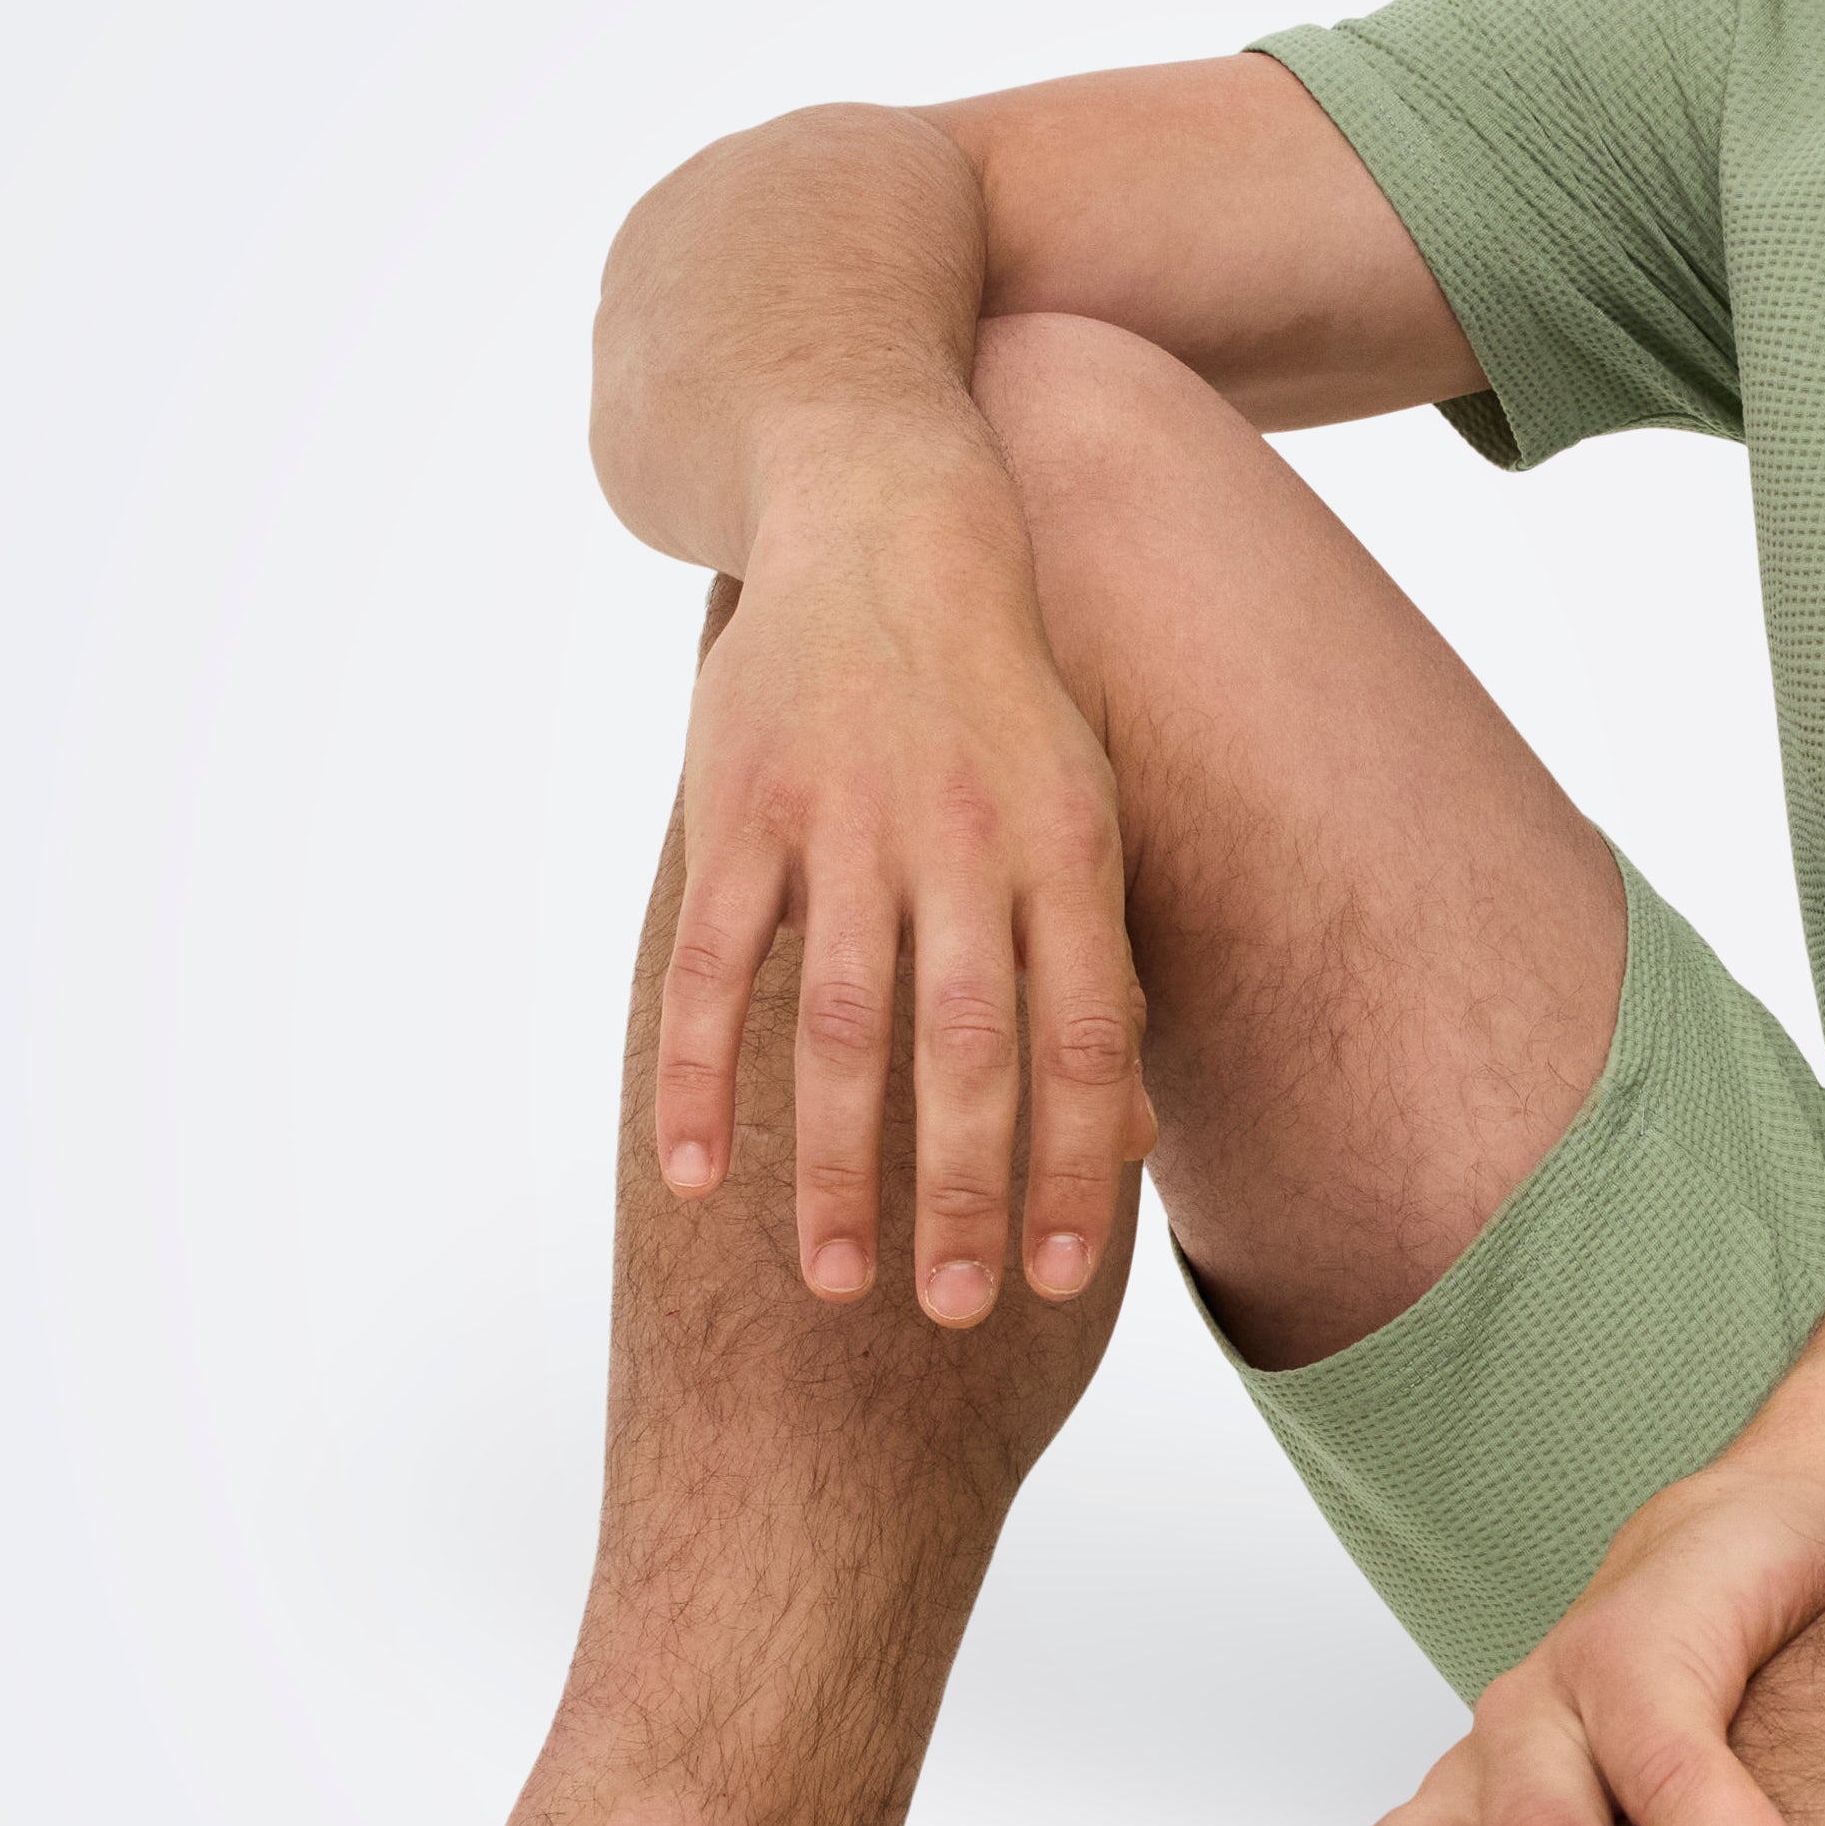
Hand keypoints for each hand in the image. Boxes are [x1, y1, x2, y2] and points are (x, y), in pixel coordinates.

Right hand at [658, 447, 1157, 1318]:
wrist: (888, 513)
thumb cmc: (1003, 696)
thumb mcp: (1084, 808)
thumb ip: (1099, 966)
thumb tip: (1129, 1139)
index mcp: (1063, 845)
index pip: (1082, 1034)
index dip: (1069, 1162)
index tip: (1056, 1279)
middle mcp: (960, 837)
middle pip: (966, 1047)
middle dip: (961, 1190)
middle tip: (950, 1312)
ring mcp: (843, 820)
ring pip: (837, 1024)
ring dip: (834, 1163)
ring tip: (838, 1281)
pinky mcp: (740, 806)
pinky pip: (712, 966)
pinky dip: (696, 1078)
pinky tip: (694, 1181)